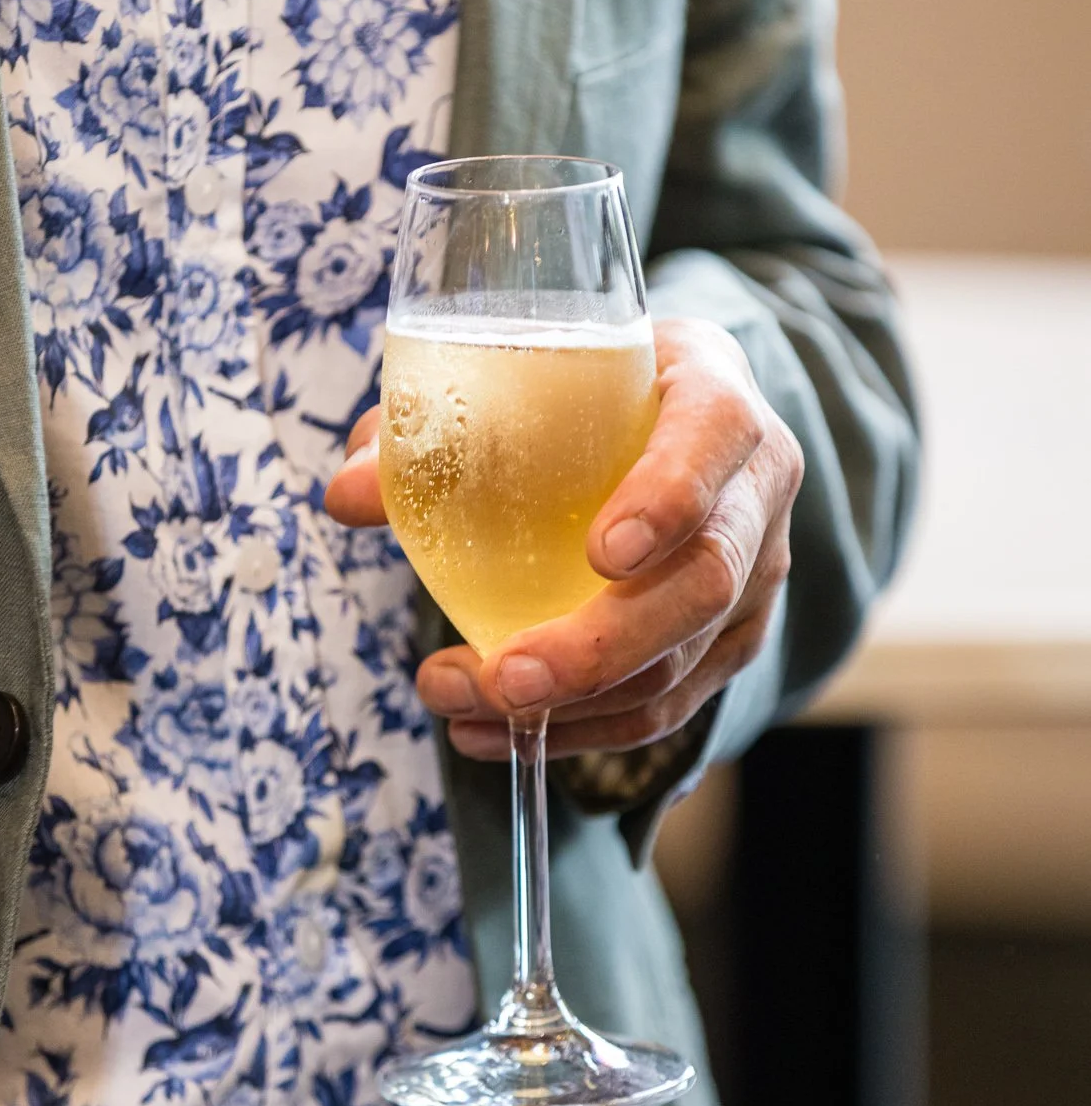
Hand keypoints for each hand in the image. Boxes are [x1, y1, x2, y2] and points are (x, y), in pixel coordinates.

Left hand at [324, 318, 803, 758]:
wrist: (677, 415)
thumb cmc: (593, 387)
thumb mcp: (527, 373)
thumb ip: (431, 424)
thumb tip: (347, 495)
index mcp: (718, 399)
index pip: (712, 445)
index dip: (667, 500)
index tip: (601, 554)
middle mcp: (757, 491)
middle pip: (705, 582)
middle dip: (603, 645)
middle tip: (505, 674)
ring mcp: (755, 575)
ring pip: (685, 661)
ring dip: (574, 705)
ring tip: (462, 702)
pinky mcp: (733, 641)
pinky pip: (669, 706)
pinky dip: (580, 733)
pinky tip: (493, 733)